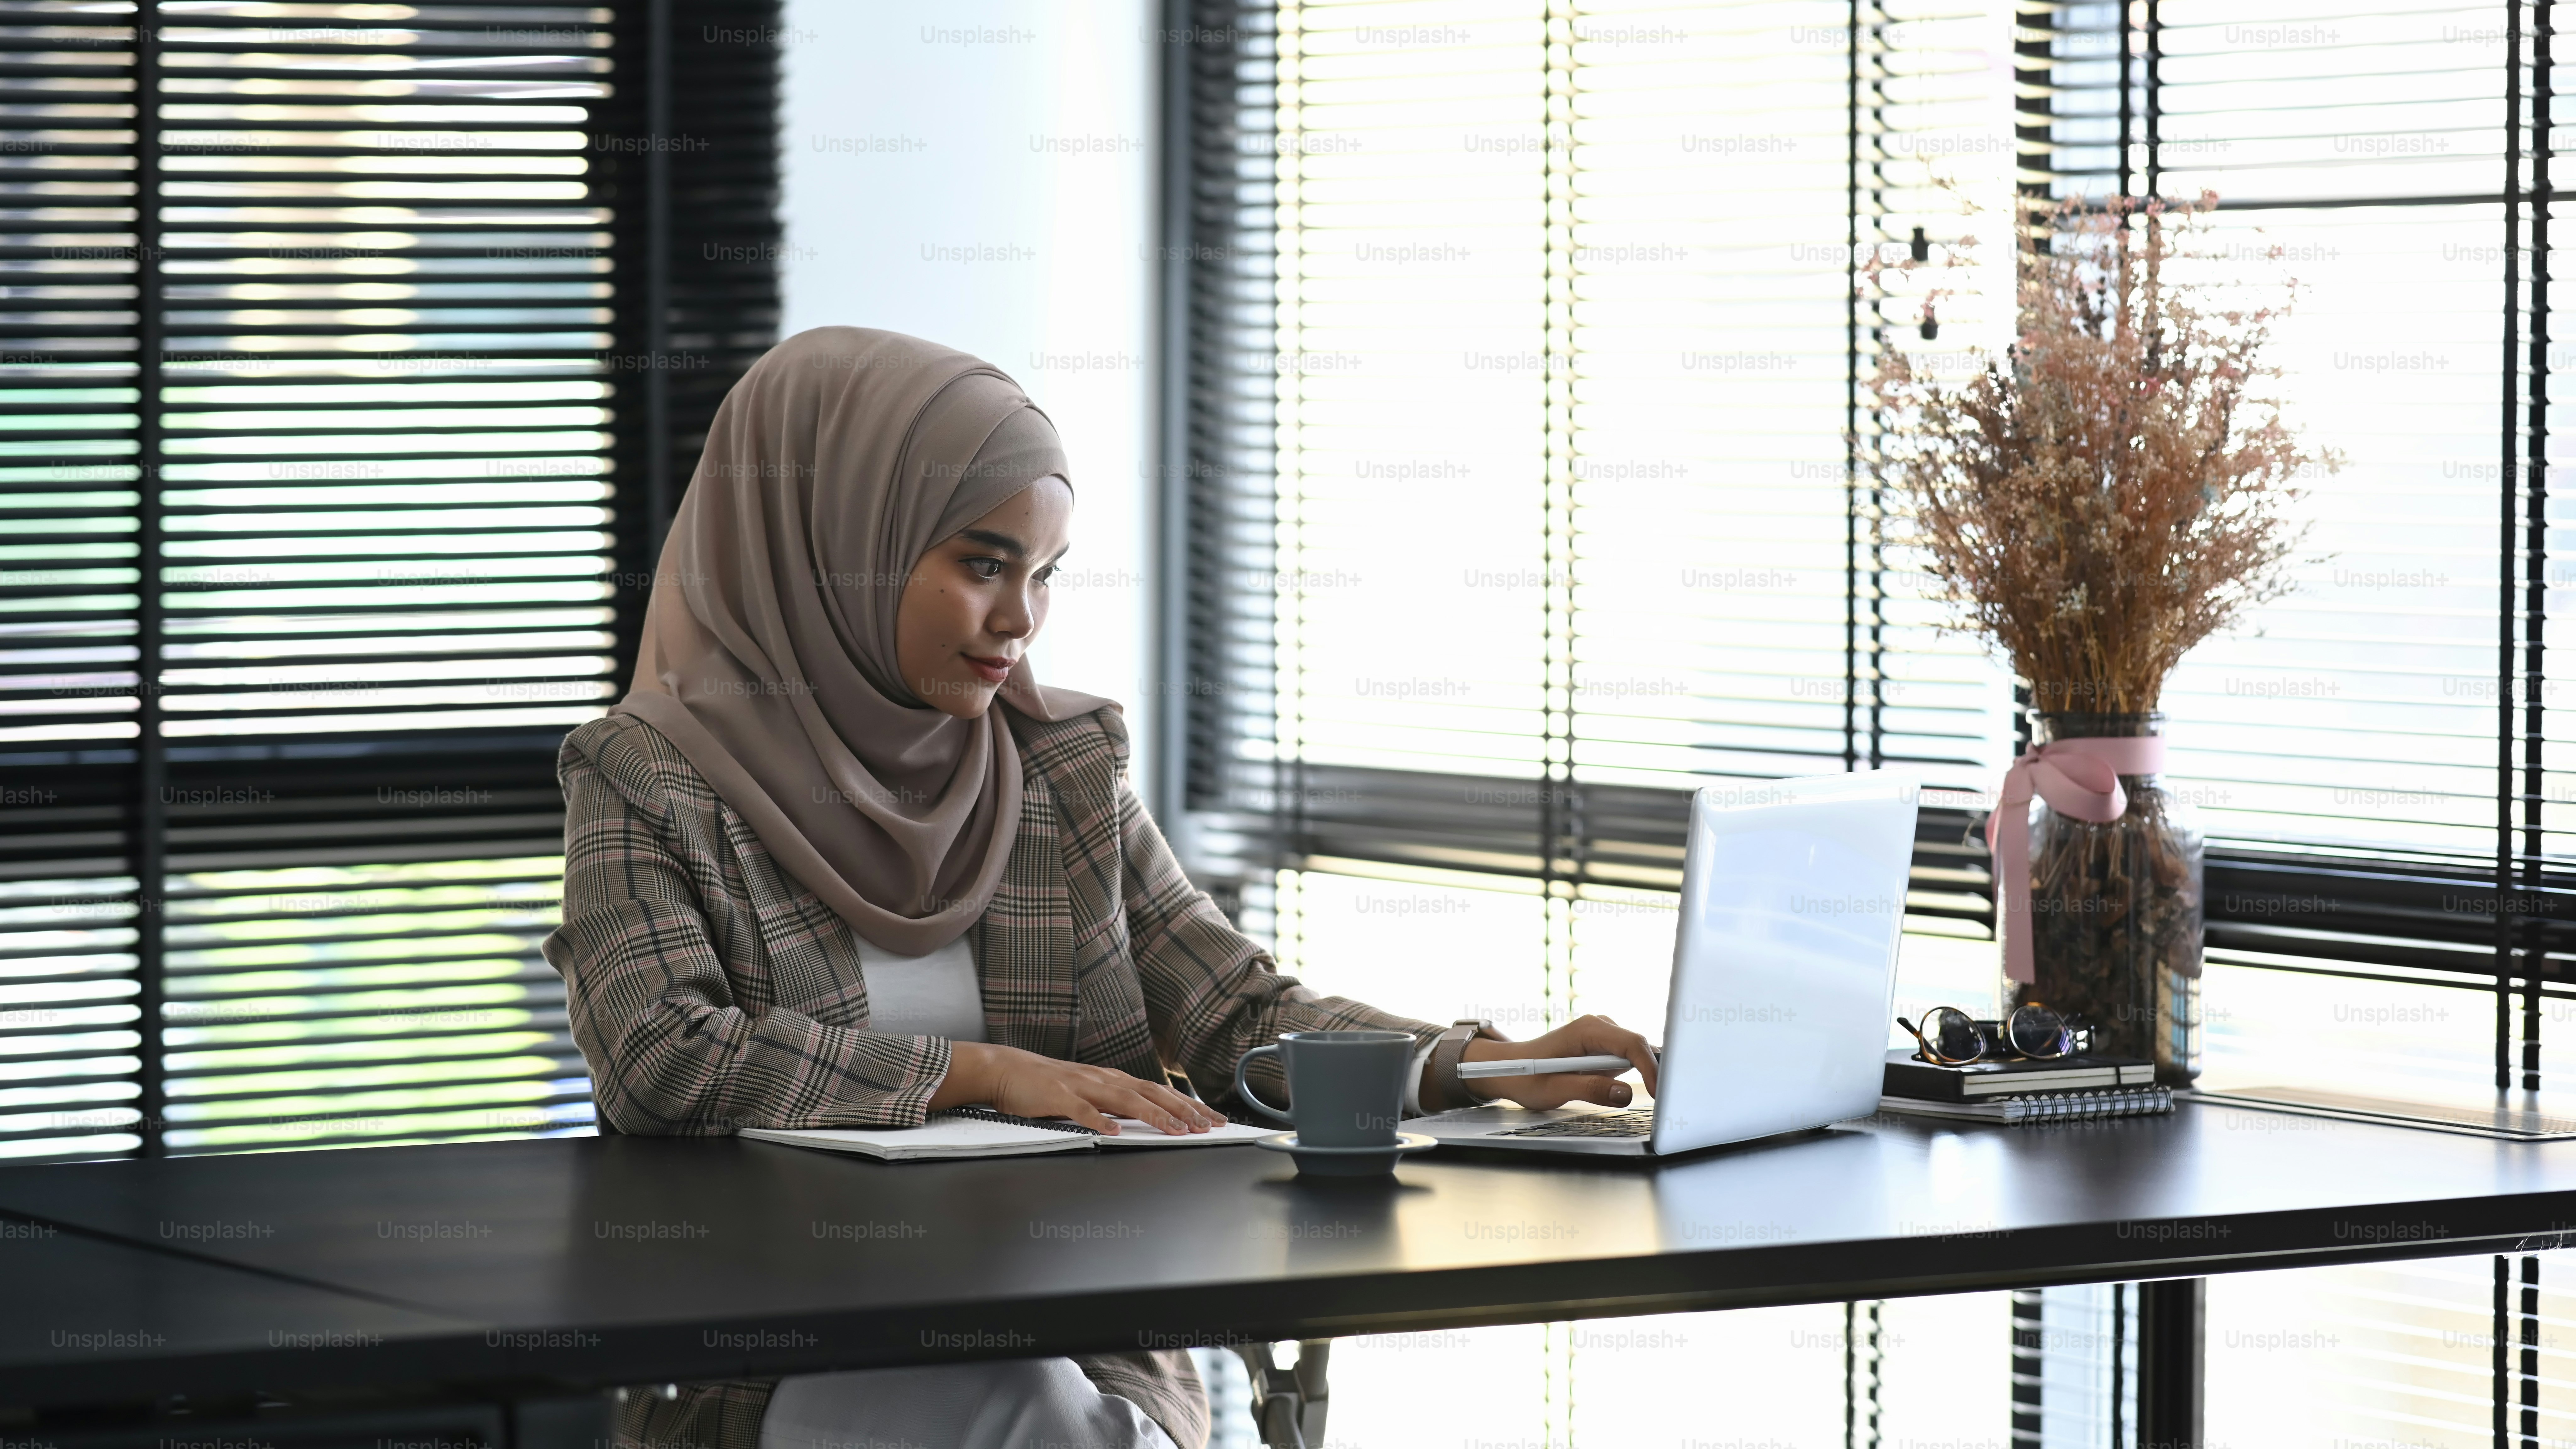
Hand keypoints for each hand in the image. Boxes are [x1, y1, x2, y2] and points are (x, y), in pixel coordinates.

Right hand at [930, 1042, 1227, 1135]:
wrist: (1006, 1069)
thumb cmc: (1047, 1084)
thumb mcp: (1088, 1091)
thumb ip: (1115, 1102)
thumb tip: (1147, 1114)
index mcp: (1112, 1080)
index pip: (1158, 1091)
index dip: (1187, 1105)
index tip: (1210, 1118)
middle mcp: (1103, 1079)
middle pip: (1152, 1093)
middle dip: (1184, 1110)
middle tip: (1209, 1124)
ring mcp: (1081, 1087)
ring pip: (1125, 1100)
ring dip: (1154, 1114)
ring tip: (1178, 1129)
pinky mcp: (1057, 1097)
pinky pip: (1081, 1110)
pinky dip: (1098, 1119)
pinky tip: (1113, 1130)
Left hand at [1450, 1014, 1659, 1110]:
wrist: (1512, 1069)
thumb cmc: (1528, 1077)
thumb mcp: (1556, 1088)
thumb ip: (1591, 1088)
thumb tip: (1626, 1093)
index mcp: (1587, 1030)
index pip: (1631, 1043)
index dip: (1650, 1068)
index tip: (1659, 1092)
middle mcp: (1599, 1026)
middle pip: (1639, 1046)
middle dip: (1655, 1071)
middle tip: (1668, 1100)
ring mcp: (1603, 1035)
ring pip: (1637, 1053)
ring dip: (1647, 1073)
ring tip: (1657, 1097)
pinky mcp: (1605, 1047)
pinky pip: (1628, 1058)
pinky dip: (1637, 1073)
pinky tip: (1639, 1089)